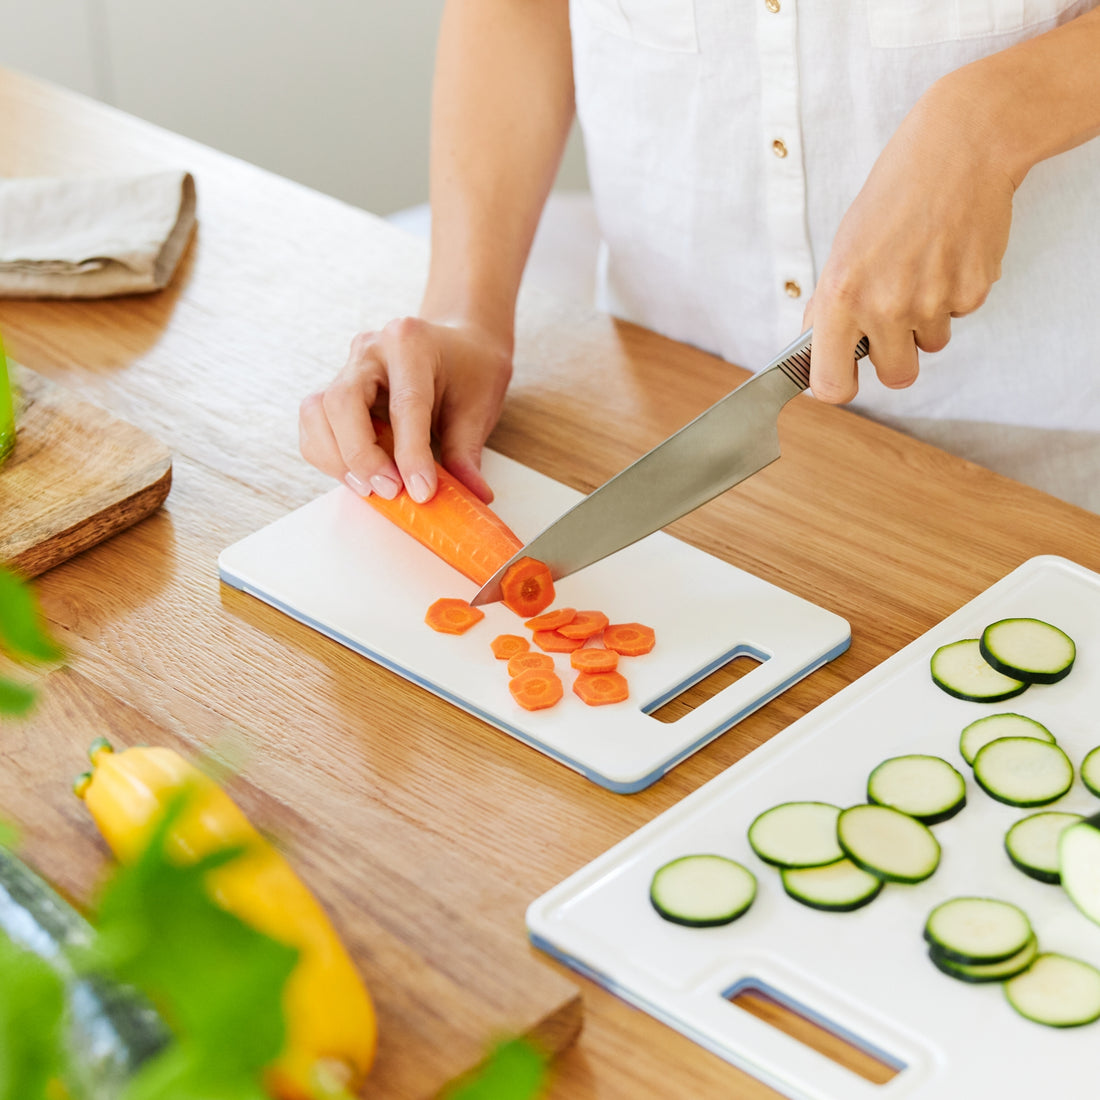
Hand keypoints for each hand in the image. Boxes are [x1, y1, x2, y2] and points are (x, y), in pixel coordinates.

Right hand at [298, 317, 512, 503]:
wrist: (456, 346)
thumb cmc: (469, 372)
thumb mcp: (478, 408)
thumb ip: (466, 452)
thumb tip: (474, 496)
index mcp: (411, 343)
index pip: (405, 403)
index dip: (410, 453)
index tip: (420, 492)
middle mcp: (370, 350)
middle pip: (343, 402)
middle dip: (362, 455)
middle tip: (391, 491)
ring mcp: (347, 366)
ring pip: (317, 412)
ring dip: (338, 459)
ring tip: (371, 488)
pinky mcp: (334, 388)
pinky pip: (314, 424)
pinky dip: (328, 455)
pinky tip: (358, 475)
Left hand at [806, 73, 1016, 401]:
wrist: (960, 147)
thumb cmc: (895, 193)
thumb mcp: (844, 246)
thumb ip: (830, 304)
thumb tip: (817, 351)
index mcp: (841, 296)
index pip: (833, 385)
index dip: (840, 385)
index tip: (844, 376)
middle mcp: (885, 305)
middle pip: (896, 377)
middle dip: (896, 356)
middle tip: (894, 321)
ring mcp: (932, 301)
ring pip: (930, 344)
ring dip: (927, 319)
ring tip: (923, 267)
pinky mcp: (973, 291)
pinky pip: (961, 315)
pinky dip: (957, 293)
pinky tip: (950, 253)